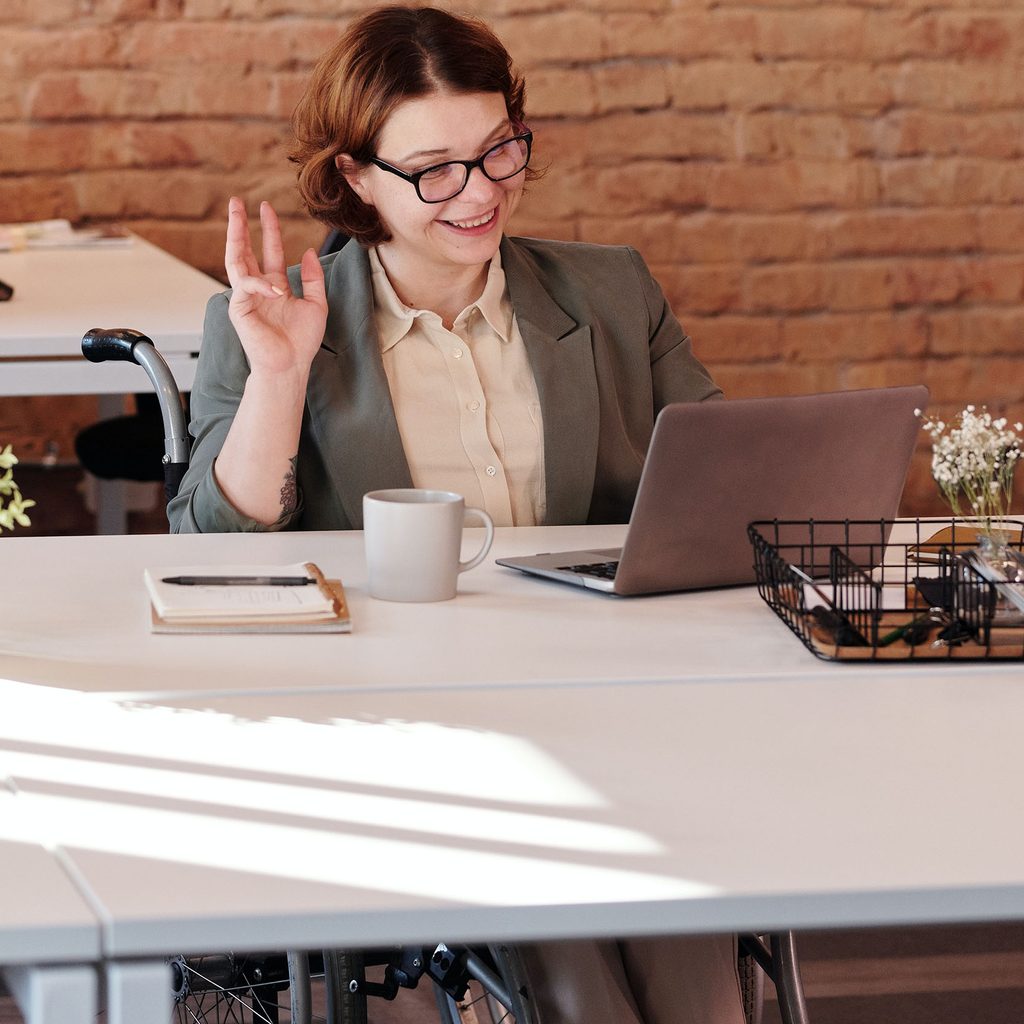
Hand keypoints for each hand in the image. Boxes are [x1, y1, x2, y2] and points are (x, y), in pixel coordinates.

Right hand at [223, 197, 327, 378]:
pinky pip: (246, 287)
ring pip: (234, 260)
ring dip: (235, 236)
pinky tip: (276, 290)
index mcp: (274, 287)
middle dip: (239, 226)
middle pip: (244, 250)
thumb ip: (313, 278)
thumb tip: (309, 251)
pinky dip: (261, 285)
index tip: (266, 208)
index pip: (269, 252)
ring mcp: (246, 298)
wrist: (291, 366)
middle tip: (237, 201)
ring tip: (236, 214)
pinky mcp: (239, 309)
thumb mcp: (316, 304)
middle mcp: (257, 289)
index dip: (268, 230)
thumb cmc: (302, 342)